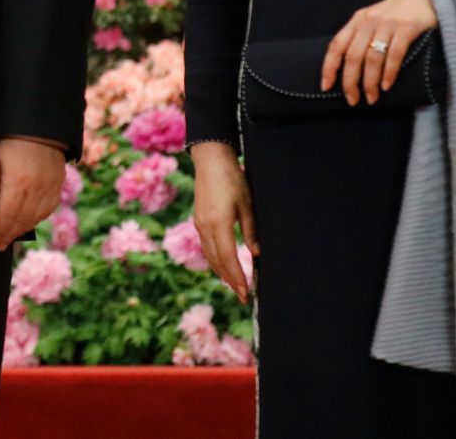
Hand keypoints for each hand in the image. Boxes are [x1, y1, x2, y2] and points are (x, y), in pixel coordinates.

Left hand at [0, 138, 65, 251]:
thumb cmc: (10, 141)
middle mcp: (35, 190)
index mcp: (17, 183)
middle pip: (21, 220)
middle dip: (9, 234)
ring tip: (12, 235)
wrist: (39, 126)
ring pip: (36, 218)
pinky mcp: (58, 185)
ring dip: (23, 229)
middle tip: (0, 244)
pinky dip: (38, 219)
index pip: (7, 216)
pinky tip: (30, 222)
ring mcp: (49, 188)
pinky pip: (49, 209)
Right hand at [189, 142, 256, 302]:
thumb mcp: (247, 205)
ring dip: (221, 272)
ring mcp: (199, 224)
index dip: (237, 277)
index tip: (246, 293)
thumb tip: (257, 255)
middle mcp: (205, 227)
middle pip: (217, 261)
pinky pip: (206, 246)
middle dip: (230, 280)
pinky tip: (224, 264)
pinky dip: (216, 260)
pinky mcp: (199, 220)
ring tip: (235, 285)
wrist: (211, 160)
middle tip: (243, 296)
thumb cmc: (233, 179)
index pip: (228, 258)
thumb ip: (251, 231)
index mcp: (218, 223)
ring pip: (209, 256)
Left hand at [321, 0, 439, 105]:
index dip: (329, 67)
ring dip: (369, 82)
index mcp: (358, 20)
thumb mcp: (375, 19)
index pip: (336, 45)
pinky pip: (394, 55)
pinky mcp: (406, 28)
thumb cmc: (400, 12)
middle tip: (353, 100)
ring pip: (371, 58)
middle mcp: (368, 21)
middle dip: (350, 82)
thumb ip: (363, 36)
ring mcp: (387, 24)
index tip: (326, 86)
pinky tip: (386, 85)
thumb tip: (351, 68)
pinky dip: (389, 73)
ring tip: (371, 98)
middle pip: (352, 56)